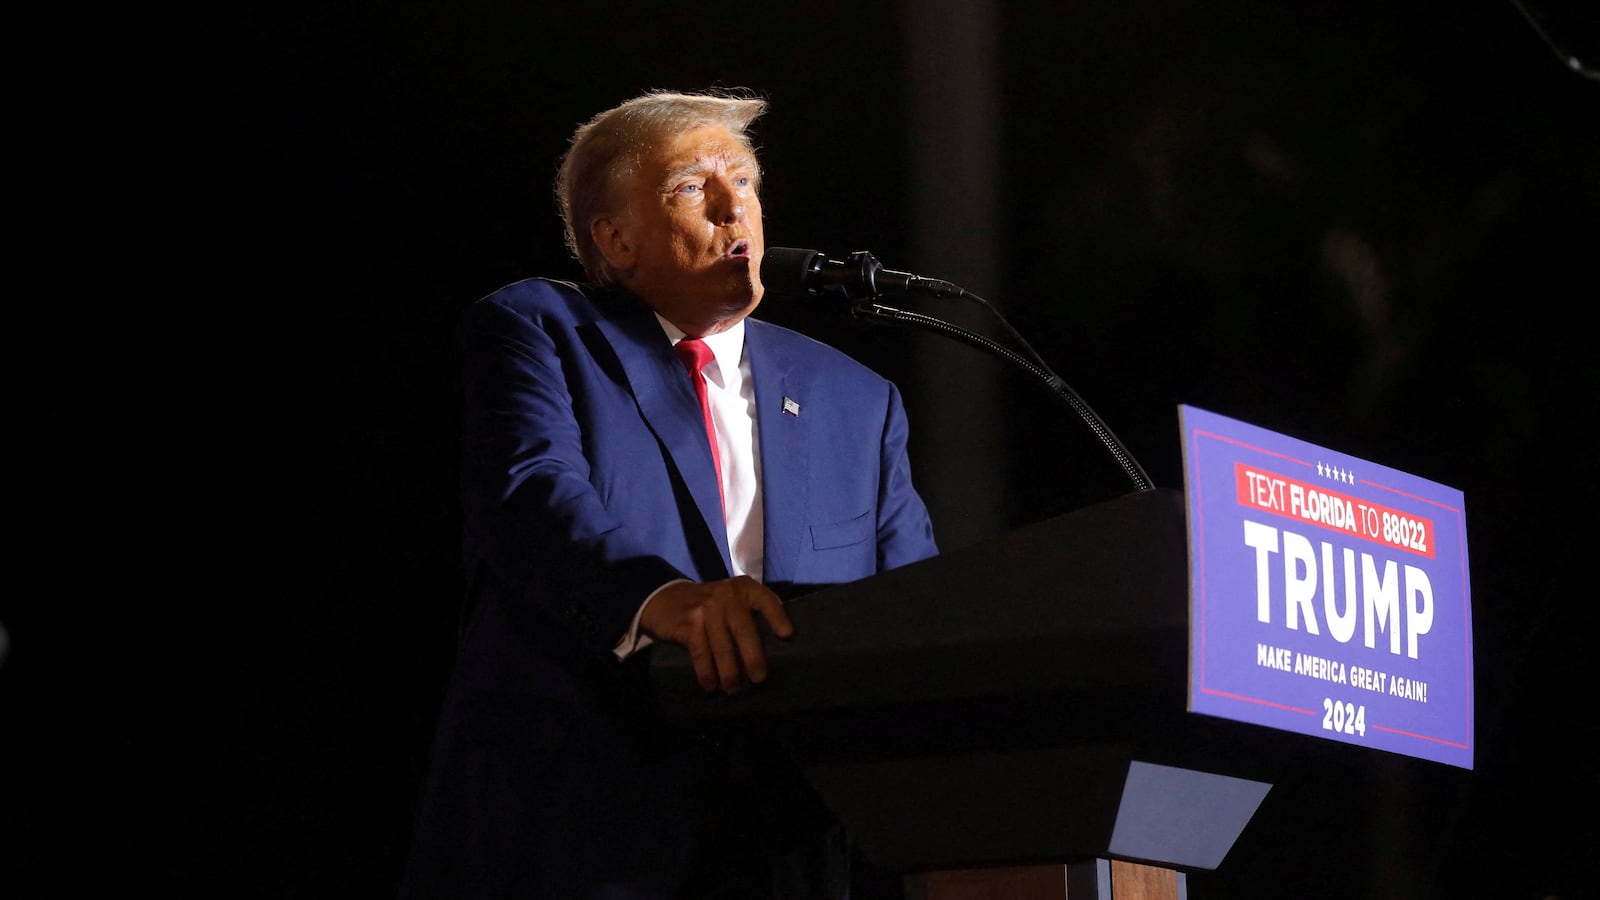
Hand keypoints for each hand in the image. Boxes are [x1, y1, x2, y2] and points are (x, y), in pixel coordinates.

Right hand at [640, 576, 794, 693]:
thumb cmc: (709, 605)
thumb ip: (750, 612)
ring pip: (722, 646)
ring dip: (729, 673)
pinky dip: (706, 672)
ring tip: (734, 689)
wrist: (665, 599)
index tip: (787, 637)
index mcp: (744, 588)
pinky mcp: (689, 623)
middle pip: (745, 630)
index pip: (766, 601)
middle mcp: (727, 595)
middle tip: (759, 679)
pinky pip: (701, 653)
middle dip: (753, 657)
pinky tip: (711, 685)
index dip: (778, 618)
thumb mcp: (731, 599)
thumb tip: (777, 646)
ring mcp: (706, 609)